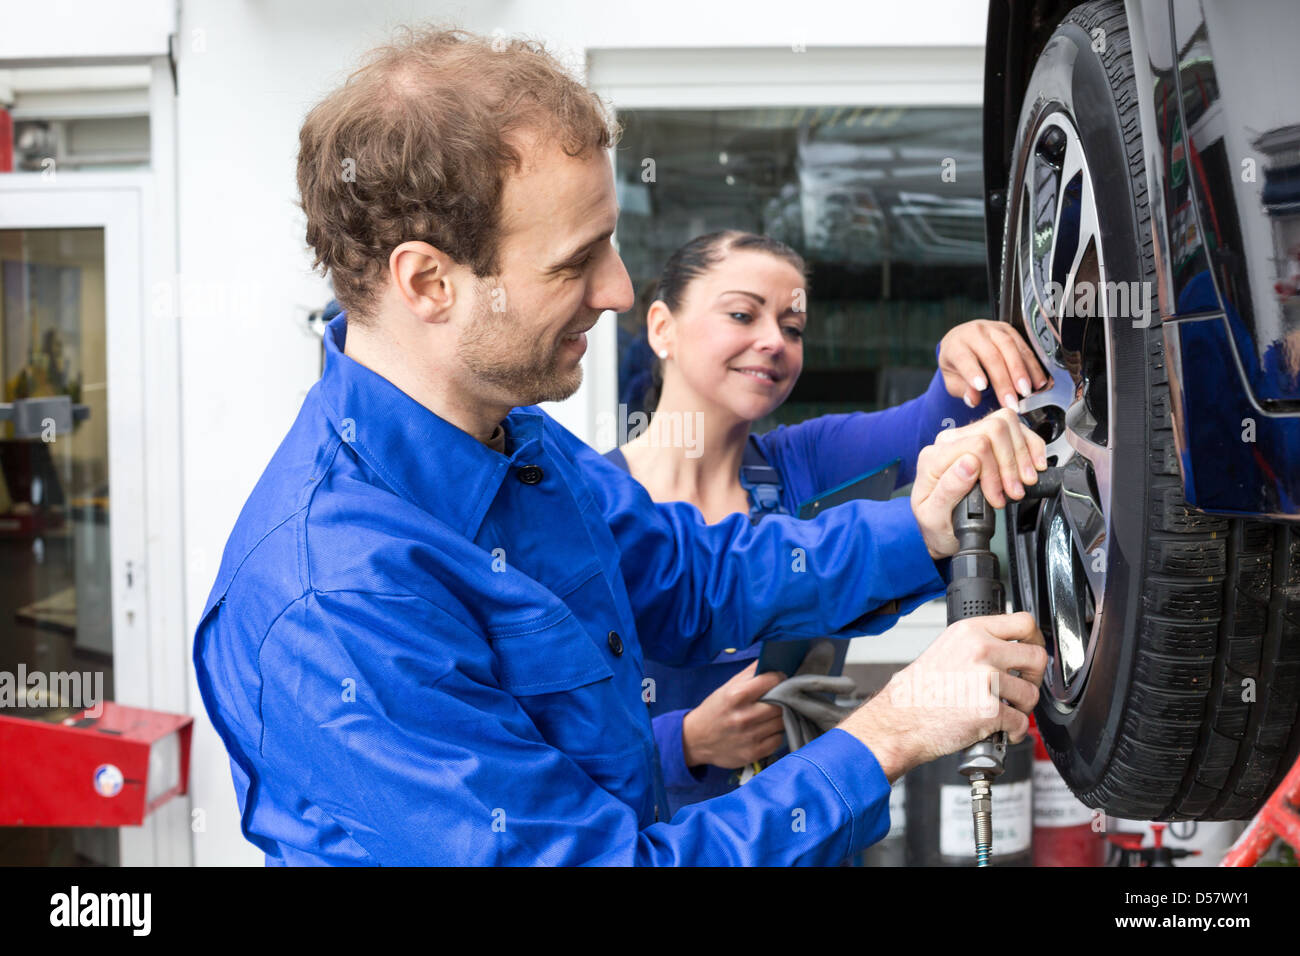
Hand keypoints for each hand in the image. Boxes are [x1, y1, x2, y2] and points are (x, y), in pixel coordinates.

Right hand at [682, 661, 786, 769]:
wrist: (696, 740)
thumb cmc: (714, 710)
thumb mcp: (726, 687)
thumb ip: (749, 674)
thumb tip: (770, 661)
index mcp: (736, 696)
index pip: (771, 681)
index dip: (778, 678)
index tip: (778, 680)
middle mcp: (744, 717)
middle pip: (781, 703)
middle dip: (781, 699)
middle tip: (777, 698)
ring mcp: (750, 737)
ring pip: (782, 721)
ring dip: (779, 717)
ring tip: (770, 715)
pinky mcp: (753, 753)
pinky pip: (778, 739)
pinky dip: (775, 733)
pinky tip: (765, 730)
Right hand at [838, 612, 1046, 781]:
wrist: (900, 720)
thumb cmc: (919, 691)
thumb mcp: (946, 648)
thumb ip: (978, 643)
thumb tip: (1011, 648)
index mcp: (970, 632)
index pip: (1023, 622)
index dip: (1035, 639)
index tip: (1033, 650)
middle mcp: (980, 650)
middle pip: (1037, 657)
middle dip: (1034, 678)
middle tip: (1021, 688)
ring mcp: (985, 679)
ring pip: (1031, 694)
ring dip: (1023, 708)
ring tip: (1005, 712)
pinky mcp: (988, 709)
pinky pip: (1021, 722)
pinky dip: (1015, 731)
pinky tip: (1002, 730)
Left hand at [912, 408, 1047, 556]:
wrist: (940, 528)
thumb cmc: (936, 524)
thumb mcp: (934, 517)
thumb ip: (948, 489)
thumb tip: (969, 463)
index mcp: (933, 457)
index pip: (976, 445)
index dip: (995, 472)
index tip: (998, 497)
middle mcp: (949, 442)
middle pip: (994, 429)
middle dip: (1011, 462)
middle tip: (1015, 491)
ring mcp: (967, 436)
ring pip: (1005, 423)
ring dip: (1022, 454)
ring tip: (1024, 481)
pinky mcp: (985, 439)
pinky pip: (1013, 428)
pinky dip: (1030, 445)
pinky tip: (1033, 465)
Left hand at [939, 319, 1048, 409]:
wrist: (962, 340)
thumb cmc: (956, 363)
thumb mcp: (951, 379)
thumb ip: (961, 389)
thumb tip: (974, 399)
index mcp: (956, 345)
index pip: (964, 358)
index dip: (973, 372)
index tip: (982, 387)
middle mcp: (975, 333)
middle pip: (991, 355)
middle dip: (1004, 380)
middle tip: (1012, 401)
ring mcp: (994, 329)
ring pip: (1011, 348)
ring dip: (1022, 372)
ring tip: (1028, 391)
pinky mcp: (1010, 331)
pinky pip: (1025, 347)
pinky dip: (1033, 366)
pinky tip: (1038, 381)